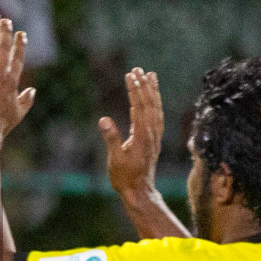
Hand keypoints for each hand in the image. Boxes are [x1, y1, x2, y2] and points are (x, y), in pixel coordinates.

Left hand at [0, 13, 35, 147]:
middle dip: (5, 32)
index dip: (20, 45)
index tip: (21, 34)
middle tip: (5, 20)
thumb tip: (32, 90)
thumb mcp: (18, 113)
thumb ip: (26, 100)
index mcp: (12, 82)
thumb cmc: (1, 126)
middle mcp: (0, 74)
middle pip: (4, 48)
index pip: (18, 58)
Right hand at [99, 68, 163, 200]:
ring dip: (152, 91)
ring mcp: (155, 136)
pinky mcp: (154, 139)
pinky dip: (155, 103)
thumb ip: (111, 139)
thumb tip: (103, 120)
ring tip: (149, 75)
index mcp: (142, 136)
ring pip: (156, 108)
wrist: (139, 191)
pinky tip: (151, 96)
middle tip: (137, 69)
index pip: (140, 107)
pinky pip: (157, 116)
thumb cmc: (124, 177)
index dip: (135, 90)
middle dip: (144, 85)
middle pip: (150, 104)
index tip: (129, 75)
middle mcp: (152, 133)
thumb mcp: (115, 160)